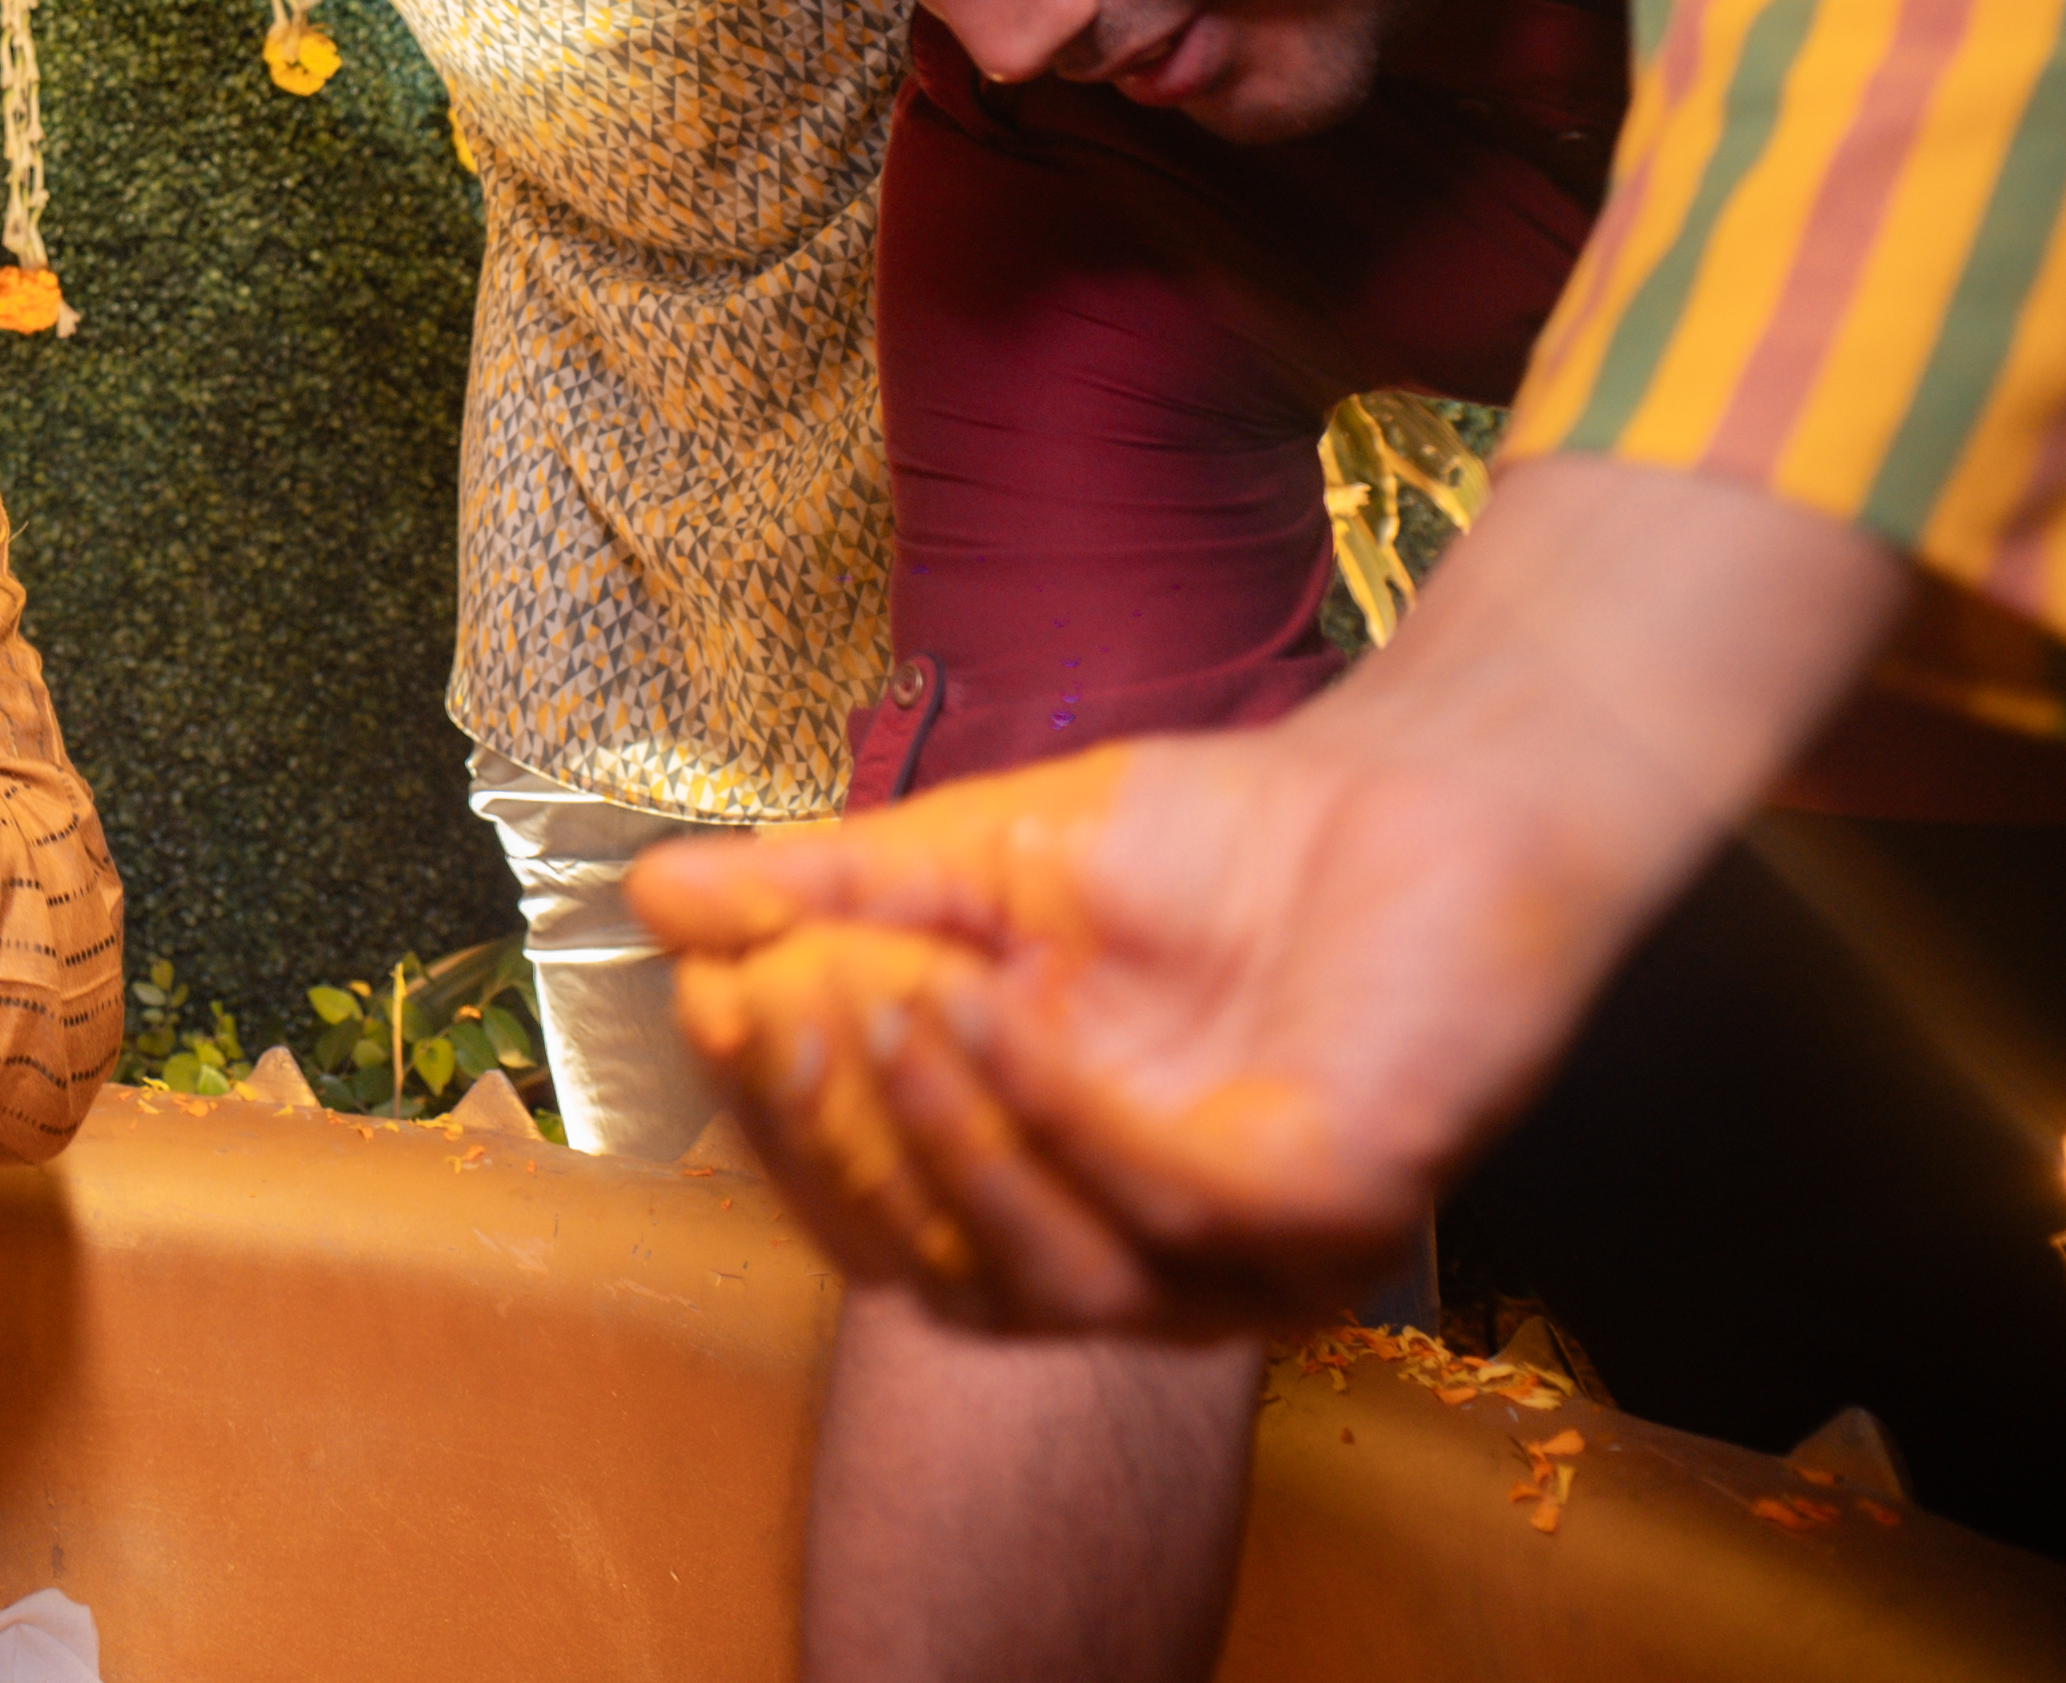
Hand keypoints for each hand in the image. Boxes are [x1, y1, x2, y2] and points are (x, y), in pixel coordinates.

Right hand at [638, 722, 1644, 1336]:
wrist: (1413, 793)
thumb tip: (651, 895)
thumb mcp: (981, 860)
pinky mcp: (1332, 1221)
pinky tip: (1001, 1004)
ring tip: (886, 988)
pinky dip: (1066, 1112)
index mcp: (1043, 1192)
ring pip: (1051, 1272)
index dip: (779, 1130)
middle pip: (941, 1270)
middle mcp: (1135, 1260)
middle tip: (769, 1009)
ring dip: (946, 1134)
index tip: (703, 1004)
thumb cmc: (1214, 841)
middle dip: (839, 1147)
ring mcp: (1239, 1261)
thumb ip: (830, 894)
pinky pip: (1169, 1204)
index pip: (876, 1214)